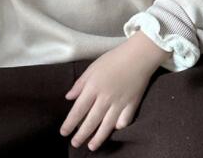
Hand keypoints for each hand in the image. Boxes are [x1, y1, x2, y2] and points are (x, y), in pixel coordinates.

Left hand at [60, 30, 171, 151]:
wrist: (138, 55)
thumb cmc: (113, 58)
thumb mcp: (92, 67)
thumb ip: (80, 83)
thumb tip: (69, 97)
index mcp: (93, 87)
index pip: (78, 110)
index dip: (69, 123)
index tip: (63, 133)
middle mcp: (105, 98)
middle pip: (91, 121)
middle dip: (81, 135)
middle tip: (75, 143)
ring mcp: (120, 103)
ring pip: (106, 126)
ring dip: (98, 138)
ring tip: (91, 146)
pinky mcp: (132, 104)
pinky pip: (124, 120)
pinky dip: (119, 126)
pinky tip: (114, 130)